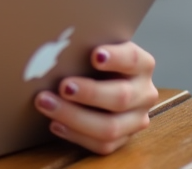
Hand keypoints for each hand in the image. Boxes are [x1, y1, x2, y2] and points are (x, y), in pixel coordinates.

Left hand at [33, 41, 158, 154]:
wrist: (100, 80)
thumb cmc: (91, 60)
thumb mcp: (93, 48)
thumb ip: (83, 47)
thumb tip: (54, 46)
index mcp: (142, 64)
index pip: (133, 58)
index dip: (116, 58)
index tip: (94, 55)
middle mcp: (144, 92)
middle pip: (121, 97)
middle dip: (89, 93)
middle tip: (63, 86)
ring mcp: (137, 118)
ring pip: (110, 127)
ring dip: (75, 117)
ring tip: (47, 104)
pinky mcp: (124, 139)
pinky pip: (102, 144)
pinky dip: (76, 135)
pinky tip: (55, 123)